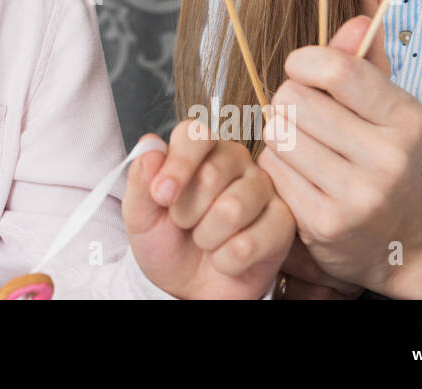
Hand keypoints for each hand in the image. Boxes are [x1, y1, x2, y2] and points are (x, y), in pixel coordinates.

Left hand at [123, 121, 293, 298]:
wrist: (186, 285)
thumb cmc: (166, 240)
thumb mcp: (139, 214)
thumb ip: (140, 179)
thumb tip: (150, 145)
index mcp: (201, 149)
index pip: (195, 135)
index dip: (177, 165)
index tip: (160, 196)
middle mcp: (236, 160)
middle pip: (211, 174)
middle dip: (186, 211)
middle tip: (184, 223)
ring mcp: (263, 190)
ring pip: (232, 210)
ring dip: (206, 237)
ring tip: (204, 240)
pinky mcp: (282, 223)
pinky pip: (249, 244)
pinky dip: (226, 260)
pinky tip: (225, 257)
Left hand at [257, 15, 421, 293]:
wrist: (402, 238)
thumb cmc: (382, 154)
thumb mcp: (384, 106)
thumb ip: (363, 60)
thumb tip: (358, 19)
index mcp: (406, 119)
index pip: (337, 70)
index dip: (303, 62)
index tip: (302, 70)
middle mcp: (388, 159)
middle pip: (294, 100)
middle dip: (289, 101)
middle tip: (304, 116)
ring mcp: (358, 196)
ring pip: (277, 134)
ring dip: (280, 135)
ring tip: (304, 146)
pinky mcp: (326, 223)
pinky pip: (272, 170)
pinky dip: (277, 168)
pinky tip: (301, 176)